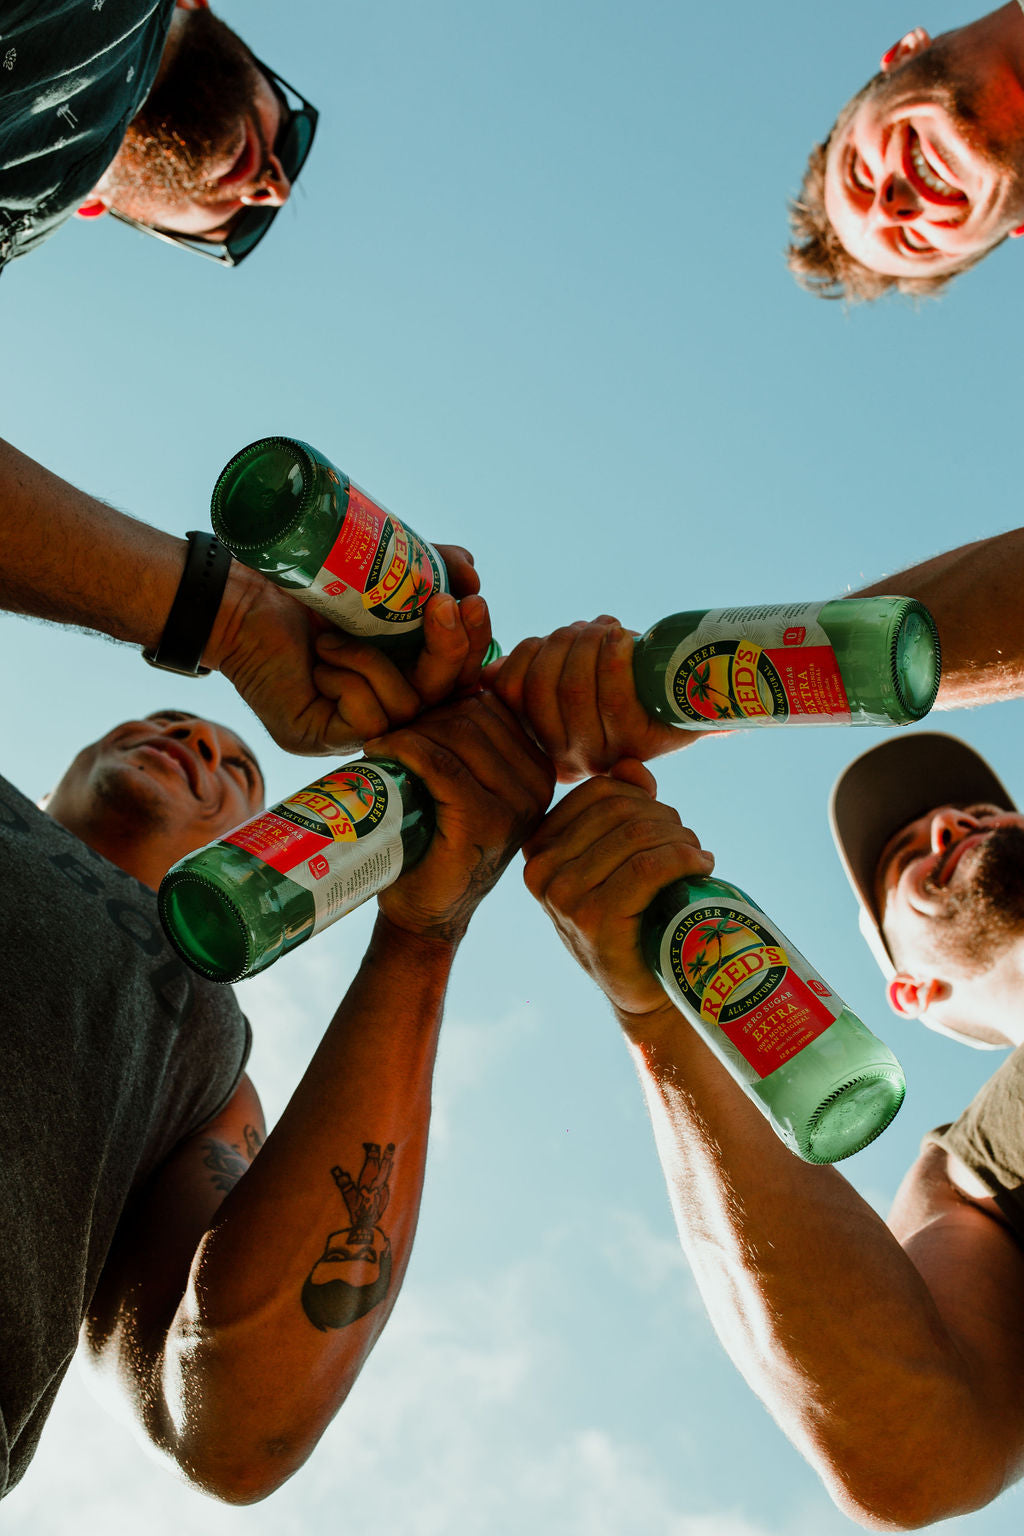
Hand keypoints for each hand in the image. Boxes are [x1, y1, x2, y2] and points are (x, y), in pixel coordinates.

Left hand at [209, 546, 492, 755]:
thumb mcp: (374, 578)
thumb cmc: (302, 590)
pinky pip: (367, 722)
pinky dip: (349, 681)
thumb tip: (471, 569)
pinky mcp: (324, 739)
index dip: (473, 641)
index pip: (458, 672)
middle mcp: (385, 706)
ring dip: (375, 662)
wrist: (239, 601)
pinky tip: (320, 660)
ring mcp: (354, 729)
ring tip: (335, 636)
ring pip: (407, 708)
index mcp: (402, 674)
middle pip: (445, 696)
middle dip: (450, 650)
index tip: (472, 597)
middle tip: (443, 605)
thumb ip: (424, 571)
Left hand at [367, 691, 554, 942]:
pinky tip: (381, 752)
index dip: (443, 704)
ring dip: (410, 731)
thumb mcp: (467, 785)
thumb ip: (473, 743)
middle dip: (425, 717)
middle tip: (391, 737)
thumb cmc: (436, 841)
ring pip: (456, 734)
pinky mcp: (483, 822)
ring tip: (383, 747)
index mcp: (539, 769)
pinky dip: (404, 750)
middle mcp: (538, 786)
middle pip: (474, 715)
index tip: (411, 723)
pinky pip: (440, 763)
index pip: (492, 706)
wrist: (426, 914)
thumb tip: (455, 682)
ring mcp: (515, 806)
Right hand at [488, 616, 698, 781]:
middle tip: (585, 629)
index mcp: (544, 742)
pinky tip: (621, 636)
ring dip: (587, 644)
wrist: (692, 697)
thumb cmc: (625, 680)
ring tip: (605, 630)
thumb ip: (529, 676)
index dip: (525, 654)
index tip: (549, 638)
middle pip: (540, 689)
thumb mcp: (572, 676)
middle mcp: (569, 759)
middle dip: (560, 643)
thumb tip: (488, 674)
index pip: (509, 692)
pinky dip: (612, 656)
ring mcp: (604, 754)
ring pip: (574, 689)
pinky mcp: (638, 743)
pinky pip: (613, 696)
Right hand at [523, 761, 714, 1018]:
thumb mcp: (619, 855)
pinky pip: (648, 867)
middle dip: (666, 821)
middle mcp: (541, 870)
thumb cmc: (634, 915)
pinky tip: (701, 867)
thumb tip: (631, 766)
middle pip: (621, 810)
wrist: (644, 986)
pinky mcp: (592, 919)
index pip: (600, 791)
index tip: (668, 824)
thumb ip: (622, 805)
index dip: (644, 798)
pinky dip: (684, 859)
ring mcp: (562, 896)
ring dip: (680, 840)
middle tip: (689, 845)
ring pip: (637, 836)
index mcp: (539, 846)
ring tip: (696, 858)